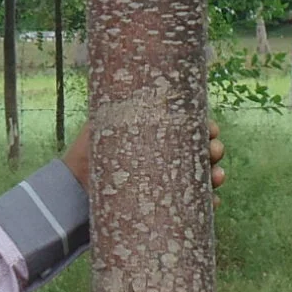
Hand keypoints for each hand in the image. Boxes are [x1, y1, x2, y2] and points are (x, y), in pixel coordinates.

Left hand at [61, 118, 227, 192]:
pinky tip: (212, 204)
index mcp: (158, 134)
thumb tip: (132, 83)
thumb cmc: (88, 155)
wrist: (75, 193)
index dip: (206, 128)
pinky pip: (193, 207)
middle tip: (214, 151)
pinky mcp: (164, 208)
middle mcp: (166, 157)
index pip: (190, 129)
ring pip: (202, 179)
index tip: (211, 129)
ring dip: (216, 177)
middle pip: (202, 152)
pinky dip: (207, 207)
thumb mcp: (102, 125)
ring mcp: (167, 183)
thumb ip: (118, 106)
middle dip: (215, 150)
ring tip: (217, 179)